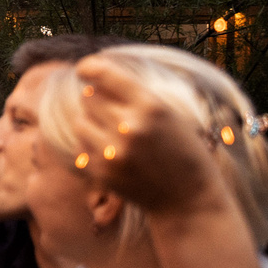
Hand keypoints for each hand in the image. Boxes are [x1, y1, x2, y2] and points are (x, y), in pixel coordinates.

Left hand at [72, 51, 229, 221]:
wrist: (188, 199)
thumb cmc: (182, 151)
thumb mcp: (170, 115)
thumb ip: (136, 97)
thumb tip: (93, 82)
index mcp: (150, 106)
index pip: (105, 74)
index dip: (90, 68)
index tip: (84, 68)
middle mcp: (129, 126)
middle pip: (89, 97)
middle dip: (96, 100)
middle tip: (112, 111)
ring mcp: (112, 151)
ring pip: (80, 122)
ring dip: (90, 123)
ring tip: (112, 132)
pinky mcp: (101, 172)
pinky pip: (80, 147)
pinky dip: (90, 147)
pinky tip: (111, 152)